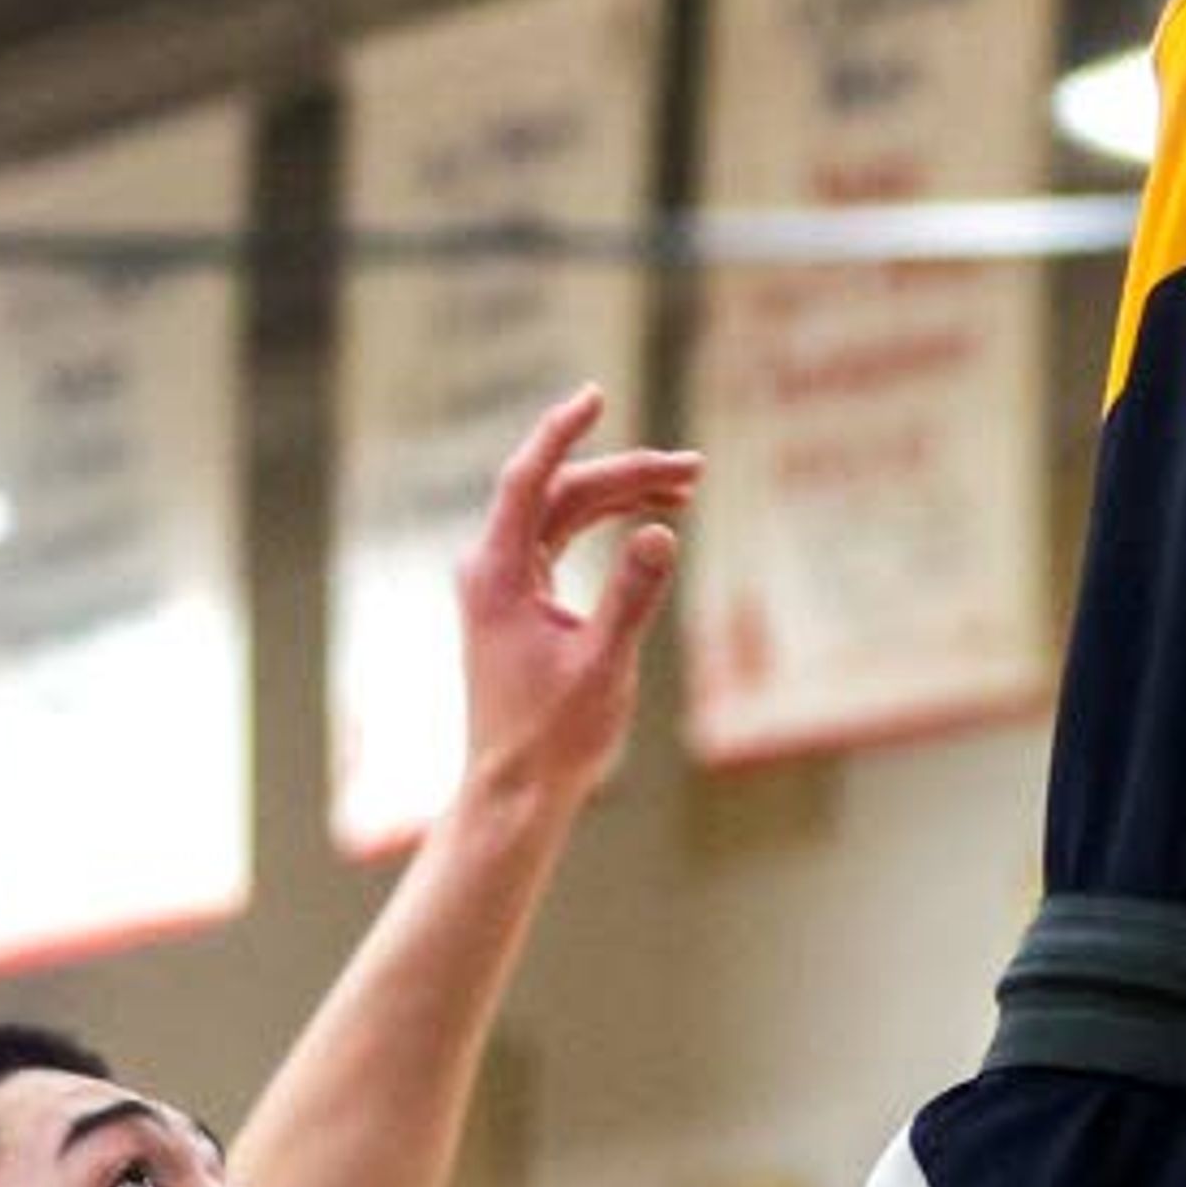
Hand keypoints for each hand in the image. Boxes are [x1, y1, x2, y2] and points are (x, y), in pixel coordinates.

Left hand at [455, 387, 694, 818]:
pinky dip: (606, 523)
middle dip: (626, 471)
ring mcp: (504, 583)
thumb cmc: (554, 736)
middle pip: (561, 492)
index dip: (561, 431)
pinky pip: (564, 538)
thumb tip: (661, 531)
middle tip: (693, 468)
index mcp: (498, 575)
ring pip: (565, 512)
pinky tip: (648, 519)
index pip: (528, 479)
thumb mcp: (603, 666)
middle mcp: (492, 569)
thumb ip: (632, 597)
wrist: (516, 791)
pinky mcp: (520, 600)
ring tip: (686, 487)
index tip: (596, 395)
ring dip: (621, 494)